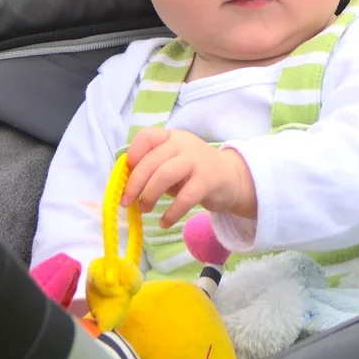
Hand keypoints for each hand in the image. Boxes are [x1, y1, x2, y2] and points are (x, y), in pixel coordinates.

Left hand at [122, 127, 257, 228]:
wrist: (232, 178)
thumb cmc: (194, 172)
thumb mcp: (173, 163)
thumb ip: (153, 168)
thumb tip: (127, 186)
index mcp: (171, 137)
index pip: (147, 136)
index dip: (134, 154)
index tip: (127, 173)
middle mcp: (183, 144)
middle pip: (151, 160)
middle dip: (134, 183)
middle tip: (127, 202)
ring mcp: (196, 161)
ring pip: (164, 175)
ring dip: (149, 195)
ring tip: (144, 209)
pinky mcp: (208, 180)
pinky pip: (184, 198)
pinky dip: (171, 213)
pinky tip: (164, 222)